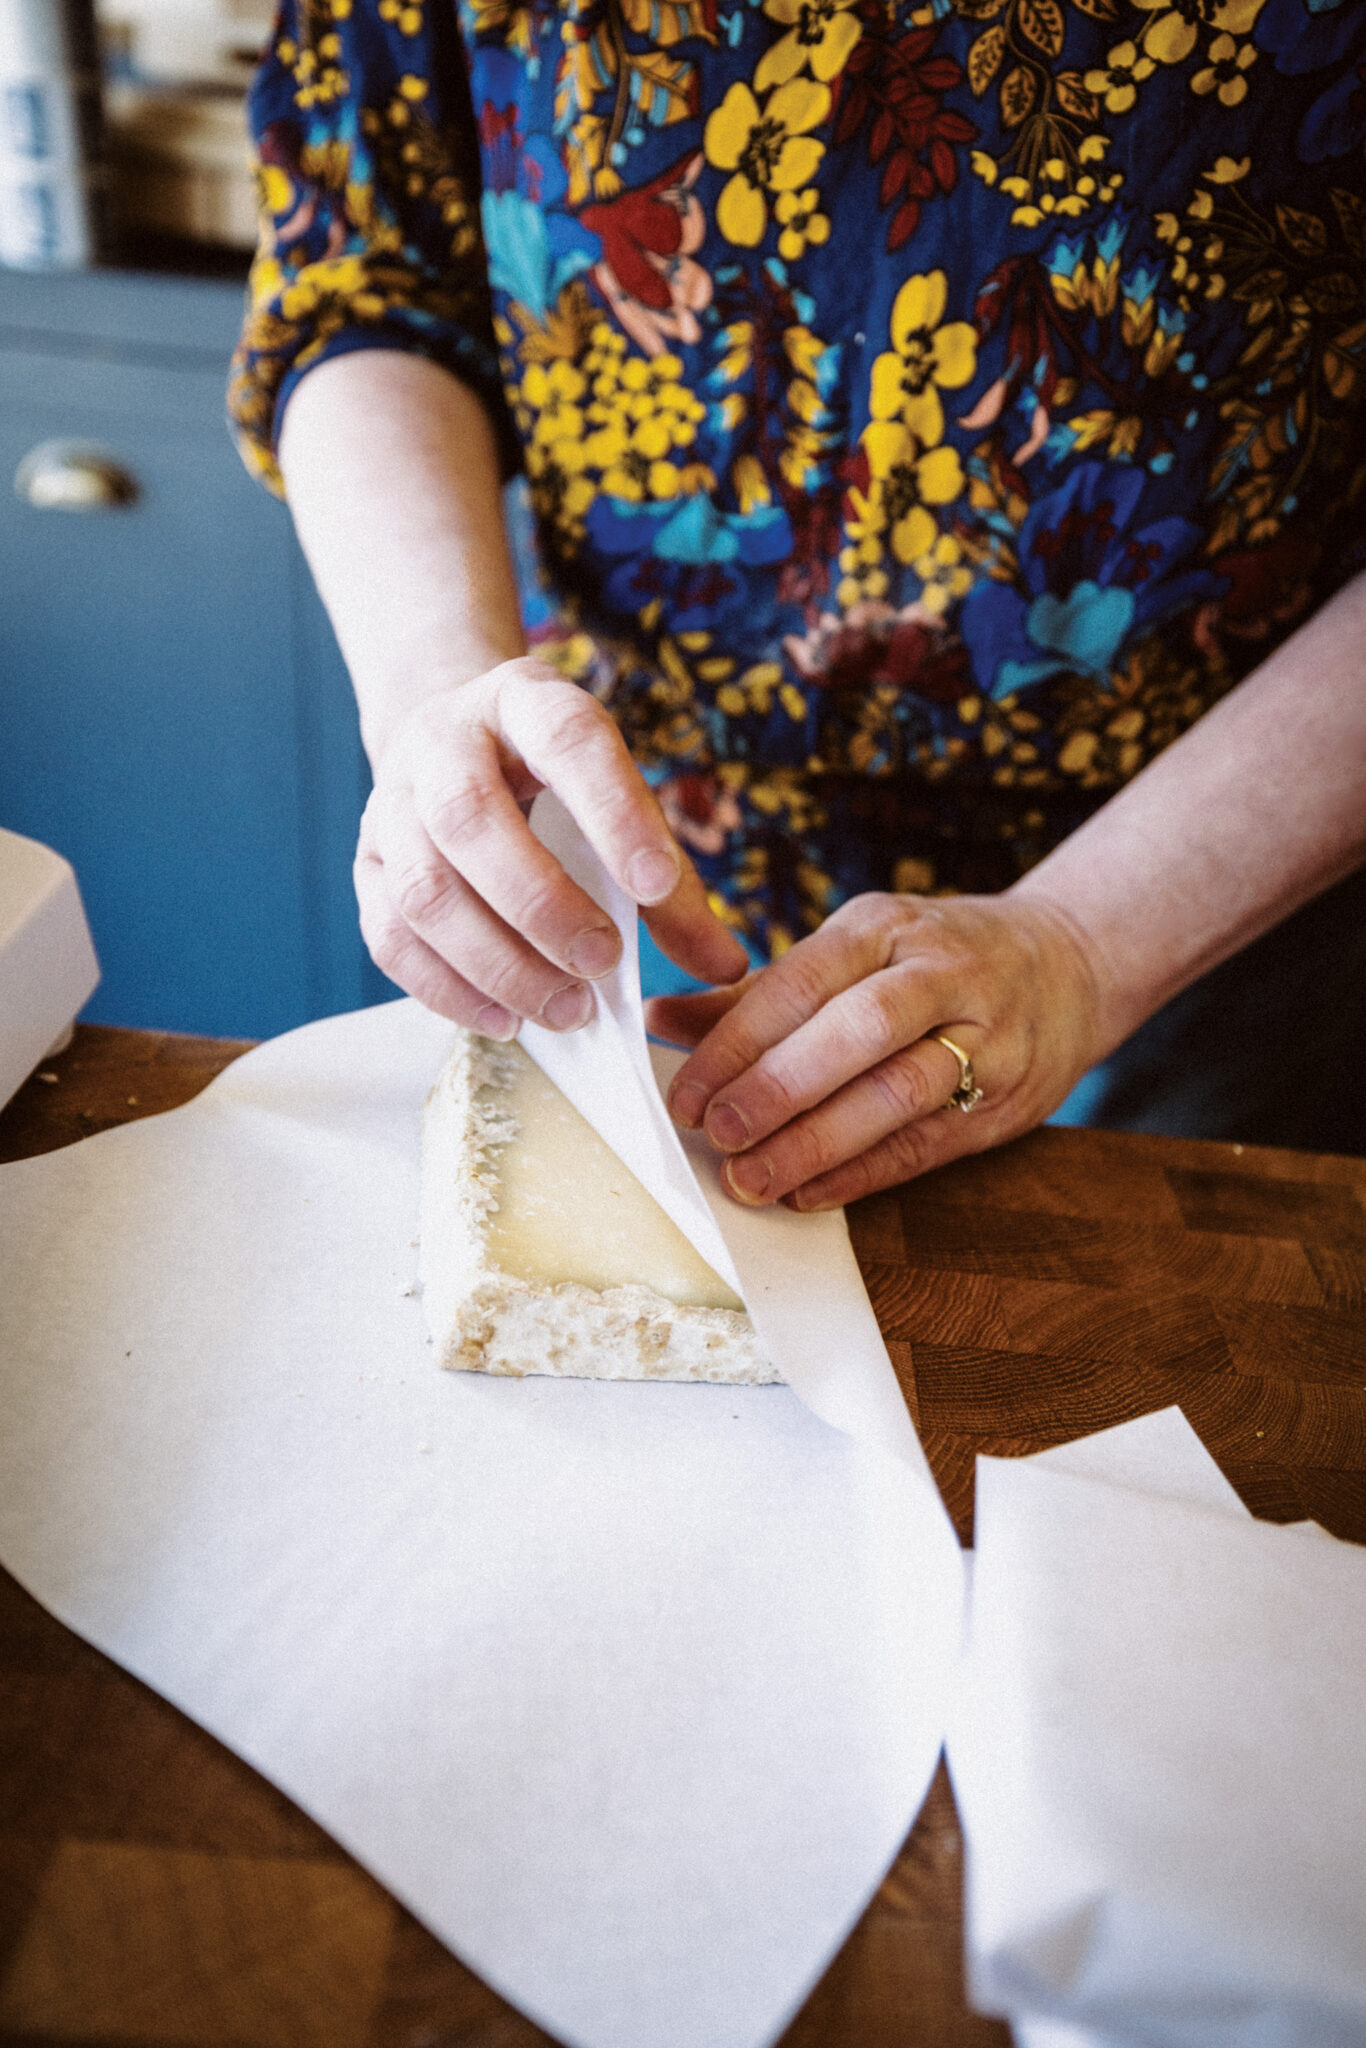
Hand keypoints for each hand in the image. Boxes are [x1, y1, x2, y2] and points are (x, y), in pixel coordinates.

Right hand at [356, 656, 748, 1032]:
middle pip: (470, 819)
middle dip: (541, 904)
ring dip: (498, 962)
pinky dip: (449, 989)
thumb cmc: (555, 788)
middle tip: (602, 964)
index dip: (613, 811)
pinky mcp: (365, 866)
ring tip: (565, 1009)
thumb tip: (724, 967)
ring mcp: (391, 804)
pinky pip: (390, 937)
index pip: (567, 739)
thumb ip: (672, 887)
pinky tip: (506, 1019)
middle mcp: (443, 741)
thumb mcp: (617, 802)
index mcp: (524, 701)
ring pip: (424, 888)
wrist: (452, 748)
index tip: (657, 886)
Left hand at [647, 891, 1106, 1208]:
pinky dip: (864, 1173)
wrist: (1068, 965)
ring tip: (752, 1180)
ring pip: (898, 1091)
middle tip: (715, 1135)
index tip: (684, 1095)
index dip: (737, 1042)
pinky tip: (809, 1195)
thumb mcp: (852, 951)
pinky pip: (929, 1142)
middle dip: (777, 1088)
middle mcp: (940, 972)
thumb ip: (756, 995)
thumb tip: (658, 1020)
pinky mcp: (1010, 1097)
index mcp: (884, 925)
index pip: (802, 981)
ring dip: (817, 1142)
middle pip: (855, 1032)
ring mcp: (986, 1035)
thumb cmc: (929, 961)